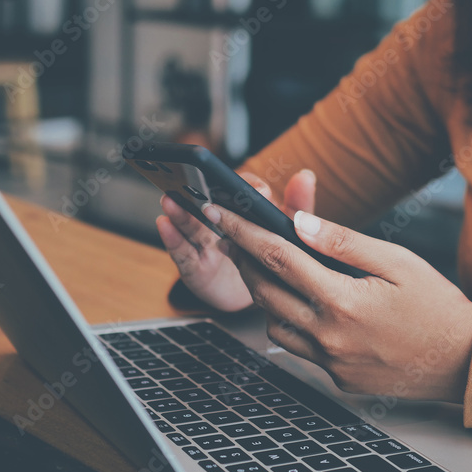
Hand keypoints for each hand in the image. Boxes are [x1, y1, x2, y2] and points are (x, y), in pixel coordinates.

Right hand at [156, 169, 315, 311]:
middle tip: (199, 185)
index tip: (259, 191)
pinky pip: (181, 251)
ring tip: (172, 199)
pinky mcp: (194, 266)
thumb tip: (305, 176)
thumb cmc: (273, 256)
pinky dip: (172, 238)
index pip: (241, 187)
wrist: (261, 295)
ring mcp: (204, 241)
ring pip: (190, 223)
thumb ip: (297, 206)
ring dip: (180, 210)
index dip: (247, 186)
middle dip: (201, 191)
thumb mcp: (289, 232)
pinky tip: (166, 225)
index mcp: (243, 207)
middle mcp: (219, 220)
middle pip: (208, 200)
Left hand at [203, 204, 471, 402]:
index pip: (277, 257)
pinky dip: (292, 322)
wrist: (466, 361)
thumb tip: (298, 222)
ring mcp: (331, 363)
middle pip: (264, 292)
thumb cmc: (438, 306)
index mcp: (342, 302)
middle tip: (234, 235)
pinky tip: (306, 304)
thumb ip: (343, 242)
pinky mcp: (337, 378)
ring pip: (274, 324)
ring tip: (272, 267)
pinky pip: (298, 348)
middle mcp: (329, 337)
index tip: (219, 213)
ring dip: (266, 294)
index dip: (243, 231)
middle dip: (243, 259)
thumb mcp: (398, 261)